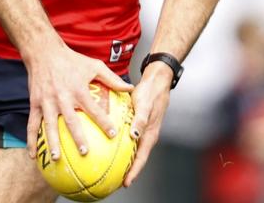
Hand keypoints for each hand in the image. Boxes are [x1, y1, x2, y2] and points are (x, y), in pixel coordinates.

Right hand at [24, 44, 131, 162]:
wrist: (44, 52)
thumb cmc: (72, 59)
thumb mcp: (94, 66)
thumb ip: (112, 79)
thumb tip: (130, 87)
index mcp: (78, 89)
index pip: (93, 108)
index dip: (103, 122)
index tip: (113, 134)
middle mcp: (62, 97)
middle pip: (70, 120)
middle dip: (77, 137)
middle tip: (85, 152)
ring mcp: (47, 101)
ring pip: (49, 125)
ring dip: (53, 142)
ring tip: (57, 158)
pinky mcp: (35, 103)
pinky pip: (32, 124)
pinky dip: (31, 140)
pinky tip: (32, 155)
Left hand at [122, 62, 172, 187]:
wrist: (156, 81)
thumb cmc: (151, 92)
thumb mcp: (145, 105)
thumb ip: (140, 120)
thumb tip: (134, 136)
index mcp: (149, 134)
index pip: (141, 158)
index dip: (134, 172)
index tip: (126, 183)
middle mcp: (146, 135)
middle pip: (136, 158)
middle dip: (128, 171)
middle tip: (115, 181)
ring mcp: (142, 130)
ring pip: (132, 149)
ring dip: (123, 159)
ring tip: (110, 168)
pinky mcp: (137, 123)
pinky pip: (128, 138)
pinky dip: (120, 144)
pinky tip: (107, 143)